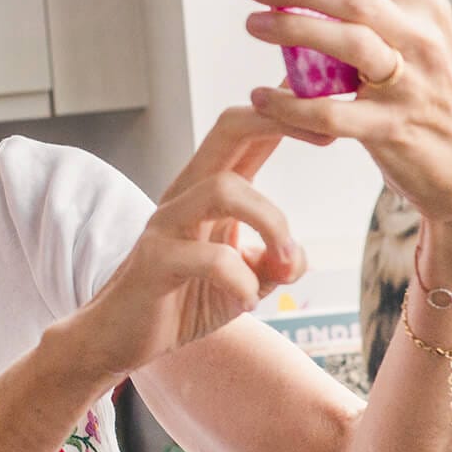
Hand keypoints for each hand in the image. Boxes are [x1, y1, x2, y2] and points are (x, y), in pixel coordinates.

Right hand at [72, 107, 303, 381]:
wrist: (120, 338)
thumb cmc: (182, 300)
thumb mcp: (246, 279)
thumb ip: (276, 261)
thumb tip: (296, 258)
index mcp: (207, 190)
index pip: (246, 132)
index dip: (289, 113)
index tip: (331, 116)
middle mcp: (185, 194)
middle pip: (229, 129)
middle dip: (282, 122)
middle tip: (327, 138)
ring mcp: (166, 224)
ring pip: (224, 188)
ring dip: (272, 223)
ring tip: (284, 265)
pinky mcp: (155, 261)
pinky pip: (210, 257)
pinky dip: (242, 281)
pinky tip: (246, 301)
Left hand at [242, 0, 451, 228]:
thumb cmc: (419, 95)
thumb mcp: (404, 41)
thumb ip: (362, 10)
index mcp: (420, 6)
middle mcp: (420, 38)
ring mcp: (410, 83)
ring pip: (348, 45)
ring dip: (294, 31)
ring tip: (253, 25)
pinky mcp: (392, 128)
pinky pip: (332, 112)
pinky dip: (291, 104)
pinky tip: (262, 96)